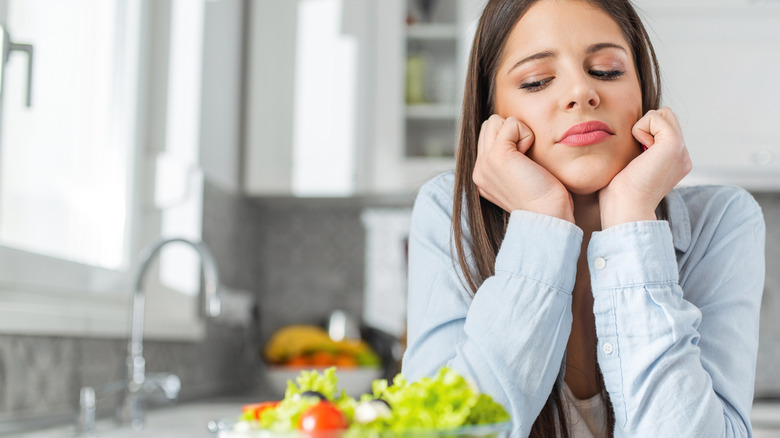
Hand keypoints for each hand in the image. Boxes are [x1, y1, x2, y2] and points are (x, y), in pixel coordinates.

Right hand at [472, 115, 573, 221]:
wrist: (548, 216)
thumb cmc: (545, 198)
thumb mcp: (520, 177)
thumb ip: (511, 159)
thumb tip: (514, 133)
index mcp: (482, 176)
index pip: (487, 136)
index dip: (510, 140)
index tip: (524, 165)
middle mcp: (478, 169)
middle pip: (489, 125)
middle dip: (511, 133)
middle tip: (526, 160)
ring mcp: (485, 163)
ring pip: (496, 121)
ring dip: (517, 133)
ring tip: (526, 158)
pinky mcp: (497, 156)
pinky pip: (511, 124)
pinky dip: (526, 134)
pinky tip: (530, 157)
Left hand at [599, 107, 691, 228]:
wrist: (626, 207)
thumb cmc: (619, 194)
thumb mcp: (631, 167)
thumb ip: (638, 151)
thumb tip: (631, 136)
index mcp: (674, 162)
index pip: (661, 128)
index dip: (641, 135)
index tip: (635, 161)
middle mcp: (682, 156)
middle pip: (664, 117)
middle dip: (644, 127)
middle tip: (636, 155)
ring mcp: (681, 150)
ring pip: (661, 113)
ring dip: (641, 128)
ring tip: (639, 154)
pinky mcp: (674, 144)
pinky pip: (655, 117)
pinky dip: (639, 129)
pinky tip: (640, 152)